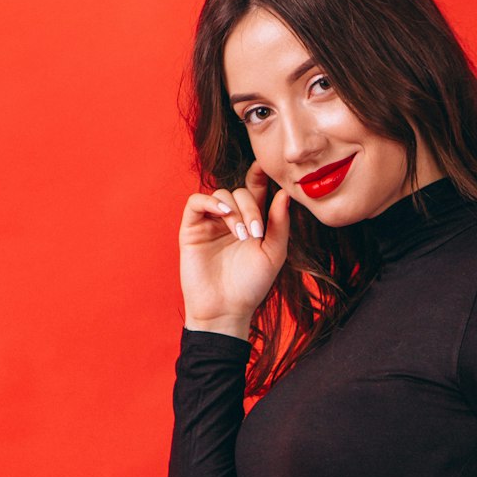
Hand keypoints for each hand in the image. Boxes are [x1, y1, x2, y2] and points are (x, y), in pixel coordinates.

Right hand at [178, 159, 291, 332]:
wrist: (226, 308)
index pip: (255, 190)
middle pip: (240, 191)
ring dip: (235, 209)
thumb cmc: (251, 285)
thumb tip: (284, 193)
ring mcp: (210, 223)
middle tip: (256, 233)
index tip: (264, 168)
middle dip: (251, 207)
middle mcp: (231, 219)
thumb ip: (279, 224)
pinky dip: (210, 202)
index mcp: (252, 222)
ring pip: (221, 194)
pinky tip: (224, 214)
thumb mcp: (273, 253)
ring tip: (241, 235)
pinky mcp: (191, 228)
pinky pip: (196, 202)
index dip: (259, 176)